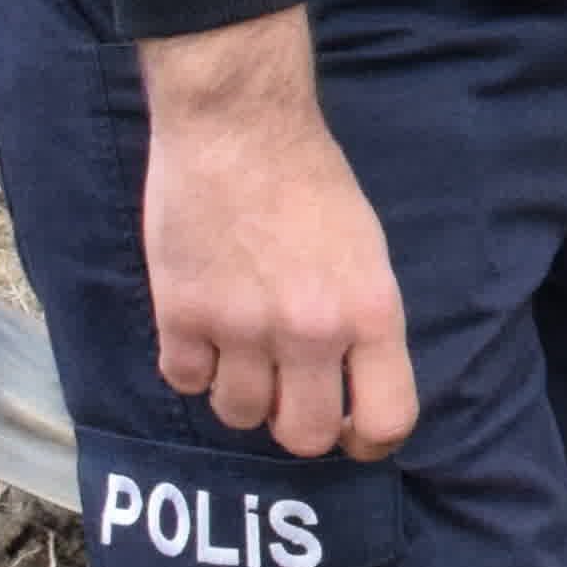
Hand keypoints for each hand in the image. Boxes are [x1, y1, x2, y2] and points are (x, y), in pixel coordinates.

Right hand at [138, 11, 415, 460]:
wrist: (238, 126)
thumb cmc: (311, 180)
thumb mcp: (367, 251)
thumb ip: (363, 322)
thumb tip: (353, 388)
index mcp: (369, 311)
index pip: (385, 420)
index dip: (370, 441)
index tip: (354, 435)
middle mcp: (310, 329)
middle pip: (304, 437)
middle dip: (298, 424)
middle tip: (290, 397)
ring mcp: (241, 326)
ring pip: (239, 415)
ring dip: (242, 394)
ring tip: (242, 353)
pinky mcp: (181, 314)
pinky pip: (185, 382)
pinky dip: (192, 367)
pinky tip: (202, 333)